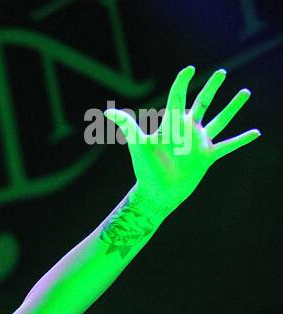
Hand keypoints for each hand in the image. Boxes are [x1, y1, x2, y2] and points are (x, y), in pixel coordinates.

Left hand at [105, 65, 260, 216]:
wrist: (157, 194)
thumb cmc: (146, 169)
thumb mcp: (138, 144)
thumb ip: (128, 126)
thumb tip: (109, 113)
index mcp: (172, 123)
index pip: (179, 96)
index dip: (183, 82)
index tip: (190, 69)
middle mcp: (187, 130)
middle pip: (203, 102)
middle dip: (212, 88)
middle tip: (222, 73)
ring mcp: (199, 142)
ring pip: (220, 119)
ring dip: (233, 107)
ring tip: (244, 92)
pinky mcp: (207, 157)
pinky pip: (228, 146)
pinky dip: (241, 140)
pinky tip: (255, 132)